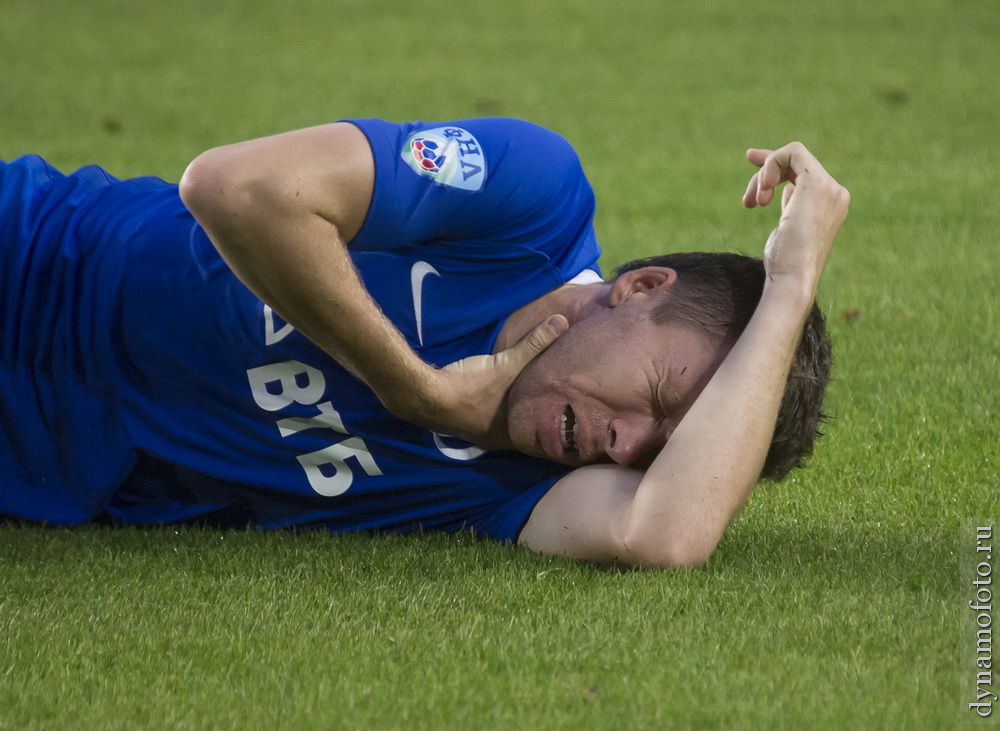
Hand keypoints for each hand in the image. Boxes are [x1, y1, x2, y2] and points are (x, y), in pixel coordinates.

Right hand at [400, 315, 568, 449]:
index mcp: (511, 435)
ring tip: (535, 398)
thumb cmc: (469, 386)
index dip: (556, 424)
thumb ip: (534, 344)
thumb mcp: (506, 364)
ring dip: (517, 413)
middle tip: (557, 402)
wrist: (423, 395)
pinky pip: (490, 418)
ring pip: (506, 425)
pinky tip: (503, 398)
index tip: (571, 412)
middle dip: (537, 416)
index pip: (542, 437)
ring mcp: (478, 434)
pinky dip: (499, 410)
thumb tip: (563, 322)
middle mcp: (496, 440)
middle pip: (524, 430)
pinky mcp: (464, 423)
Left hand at [742, 142, 849, 291]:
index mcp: (830, 203)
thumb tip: (782, 189)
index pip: (802, 172)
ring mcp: (830, 187)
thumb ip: (791, 206)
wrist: (793, 279)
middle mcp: (836, 193)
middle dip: (764, 174)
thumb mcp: (787, 228)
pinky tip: (762, 192)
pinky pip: (791, 153)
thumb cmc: (785, 264)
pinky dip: (769, 166)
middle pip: (795, 163)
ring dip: (764, 176)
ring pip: (791, 156)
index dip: (775, 166)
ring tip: (754, 203)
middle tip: (749, 201)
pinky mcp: (817, 184)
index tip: (751, 166)